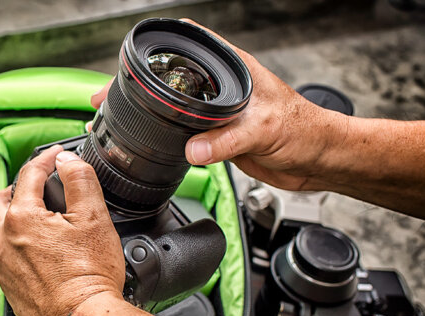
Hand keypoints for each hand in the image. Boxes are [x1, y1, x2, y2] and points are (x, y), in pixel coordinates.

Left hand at [0, 146, 124, 315]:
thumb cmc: (88, 277)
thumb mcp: (94, 217)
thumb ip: (80, 180)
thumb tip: (68, 161)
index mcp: (21, 218)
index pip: (29, 175)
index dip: (45, 159)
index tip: (56, 157)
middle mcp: (4, 241)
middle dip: (15, 188)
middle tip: (35, 186)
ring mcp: (4, 268)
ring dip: (12, 218)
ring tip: (37, 218)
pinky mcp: (9, 290)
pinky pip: (5, 259)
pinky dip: (16, 246)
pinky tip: (38, 253)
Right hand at [89, 19, 346, 191]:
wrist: (317, 161)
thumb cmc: (305, 131)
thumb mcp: (262, 130)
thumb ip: (226, 141)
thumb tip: (193, 149)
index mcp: (233, 69)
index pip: (188, 46)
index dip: (155, 51)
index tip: (125, 63)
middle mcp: (222, 86)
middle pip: (171, 79)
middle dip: (137, 86)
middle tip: (107, 97)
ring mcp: (218, 111)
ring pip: (173, 107)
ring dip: (146, 113)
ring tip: (116, 119)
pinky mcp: (217, 137)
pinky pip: (183, 133)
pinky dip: (162, 137)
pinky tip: (147, 142)